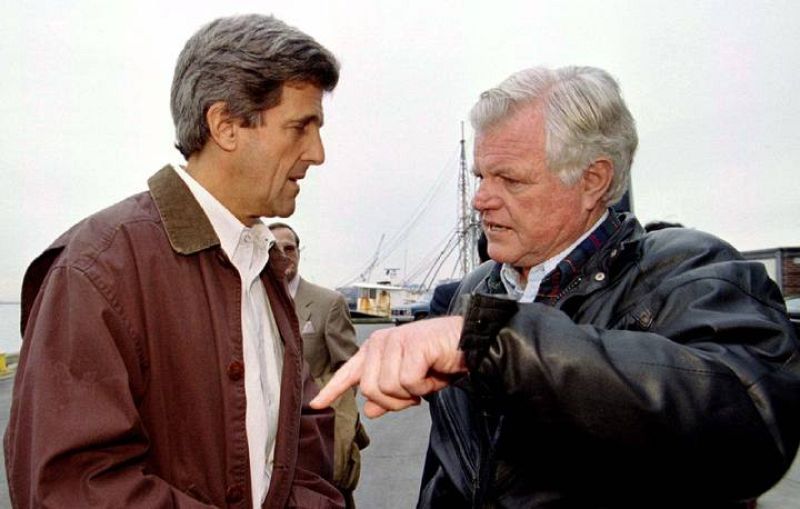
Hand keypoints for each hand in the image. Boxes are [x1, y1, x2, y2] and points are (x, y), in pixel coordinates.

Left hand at [310, 316, 466, 417]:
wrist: (469, 342)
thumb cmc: (440, 360)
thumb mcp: (412, 383)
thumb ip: (388, 395)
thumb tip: (369, 410)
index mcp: (377, 350)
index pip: (349, 372)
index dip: (332, 390)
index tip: (315, 405)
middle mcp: (381, 343)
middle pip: (370, 389)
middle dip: (394, 401)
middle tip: (415, 394)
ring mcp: (395, 342)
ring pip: (387, 388)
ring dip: (411, 394)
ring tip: (426, 381)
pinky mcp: (411, 346)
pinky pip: (407, 382)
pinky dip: (423, 387)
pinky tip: (433, 375)